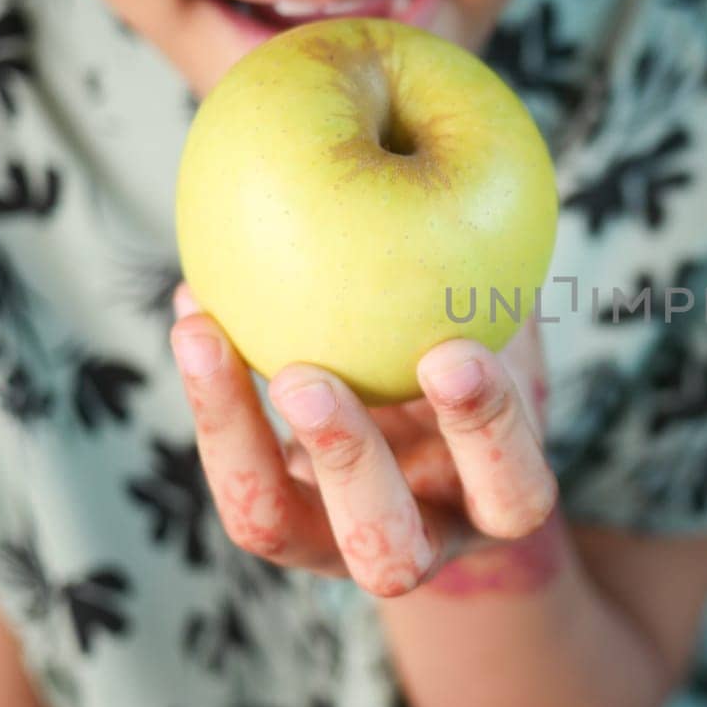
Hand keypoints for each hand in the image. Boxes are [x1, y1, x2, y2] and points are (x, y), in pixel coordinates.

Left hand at [168, 282, 558, 596]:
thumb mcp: (502, 307)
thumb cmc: (480, 337)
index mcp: (500, 495)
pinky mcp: (274, 514)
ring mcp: (334, 537)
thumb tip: (469, 152)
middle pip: (391, 554)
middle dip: (348, 466)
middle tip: (306, 376)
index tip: (448, 351)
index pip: (512, 490)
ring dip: (238, 438)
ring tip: (204, 337)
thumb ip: (494, 268)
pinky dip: (208, 397)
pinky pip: (227, 474)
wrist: (425, 394)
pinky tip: (195, 310)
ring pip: (277, 532)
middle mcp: (423, 535)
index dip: (485, 431)